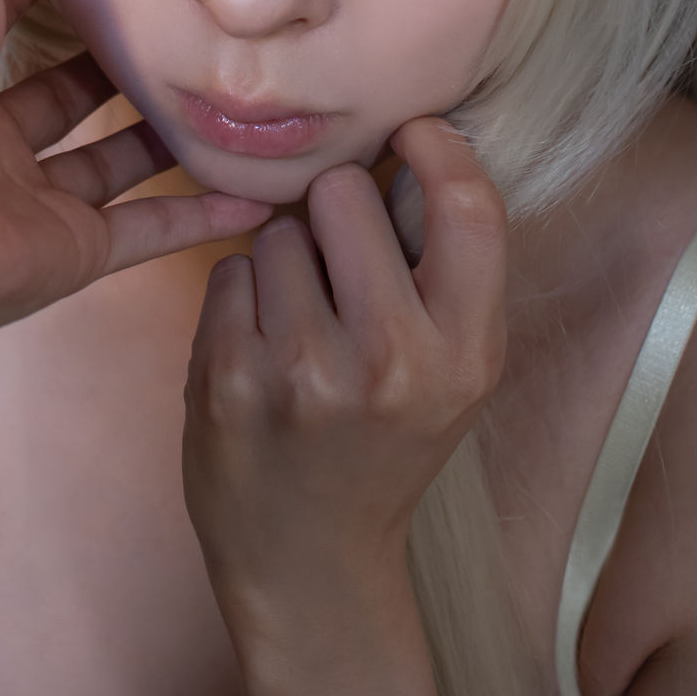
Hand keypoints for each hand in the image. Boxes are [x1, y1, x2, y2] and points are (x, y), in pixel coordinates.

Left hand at [0, 0, 272, 351]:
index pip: (7, 21)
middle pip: (65, 95)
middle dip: (120, 62)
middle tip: (189, 24)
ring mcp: (25, 200)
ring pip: (112, 161)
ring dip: (166, 135)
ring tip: (229, 93)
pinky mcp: (66, 253)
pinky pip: (143, 230)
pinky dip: (197, 217)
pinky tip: (254, 196)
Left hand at [180, 117, 507, 631]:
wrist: (310, 563)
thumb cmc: (389, 445)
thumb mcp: (457, 371)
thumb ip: (448, 269)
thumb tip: (414, 138)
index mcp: (465, 353)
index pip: (469, 207)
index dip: (437, 148)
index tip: (411, 132)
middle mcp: (391, 360)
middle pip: (346, 192)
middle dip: (337, 209)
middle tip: (342, 265)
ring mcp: (302, 370)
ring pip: (279, 229)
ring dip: (286, 259)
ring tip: (300, 325)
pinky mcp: (227, 379)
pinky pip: (230, 270)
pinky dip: (240, 298)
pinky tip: (258, 352)